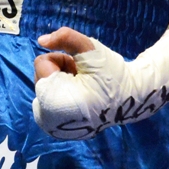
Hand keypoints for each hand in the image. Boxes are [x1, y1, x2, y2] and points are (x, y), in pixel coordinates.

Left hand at [33, 26, 168, 138]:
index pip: (41, 63)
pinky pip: (45, 102)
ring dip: (60, 82)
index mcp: (53, 101)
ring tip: (82, 88)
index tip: (80, 70)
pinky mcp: (53, 130)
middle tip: (83, 79)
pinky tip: (78, 99)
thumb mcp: (90, 48)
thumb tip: (41, 41)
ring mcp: (50, 127)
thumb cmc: (111, 73)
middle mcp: (47, 119)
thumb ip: (65, 37)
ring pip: (42, 87)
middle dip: (59, 71)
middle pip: (39, 75)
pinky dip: (59, 96)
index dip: (63, 60)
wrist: (129, 99)